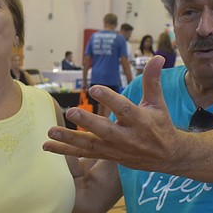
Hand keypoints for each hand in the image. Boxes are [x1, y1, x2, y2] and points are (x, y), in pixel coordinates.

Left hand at [44, 56, 179, 171]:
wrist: (165, 156)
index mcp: (140, 121)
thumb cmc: (160, 124)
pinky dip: (64, 151)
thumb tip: (157, 56)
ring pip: (90, 145)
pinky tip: (46, 145)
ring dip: (69, 139)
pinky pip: (83, 154)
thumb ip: (152, 80)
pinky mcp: (106, 156)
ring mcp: (115, 149)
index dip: (109, 99)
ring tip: (50, 131)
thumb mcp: (158, 102)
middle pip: (105, 130)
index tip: (94, 88)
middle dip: (88, 122)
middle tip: (71, 111)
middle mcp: (127, 137)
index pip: (124, 109)